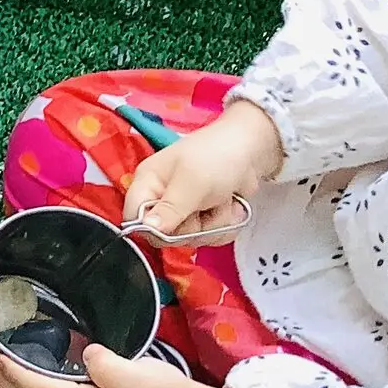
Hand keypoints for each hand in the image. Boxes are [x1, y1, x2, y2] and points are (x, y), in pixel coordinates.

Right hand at [123, 100, 284, 238]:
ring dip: (213, 224)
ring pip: (190, 238)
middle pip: (164, 236)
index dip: (153, 228)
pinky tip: (229, 205)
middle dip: (192, 227)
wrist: (254, 149)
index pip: (133, 219)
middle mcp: (160, 198)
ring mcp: (183, 209)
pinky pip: (209, 237)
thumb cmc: (217, 157)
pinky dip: (224, 225)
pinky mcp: (203, 216)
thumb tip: (146, 230)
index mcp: (147, 183)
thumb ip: (169, 209)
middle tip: (205, 206)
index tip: (176, 223)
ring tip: (221, 199)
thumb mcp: (192, 183)